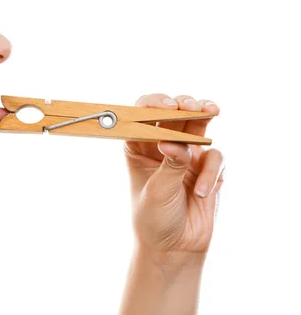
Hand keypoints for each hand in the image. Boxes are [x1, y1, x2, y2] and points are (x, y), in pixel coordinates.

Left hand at [124, 94, 224, 261]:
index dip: (153, 105)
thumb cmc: (153, 219)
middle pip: (173, 115)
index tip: (165, 105)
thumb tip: (177, 142)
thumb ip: (171, 165)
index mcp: (138, 148)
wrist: (174, 249)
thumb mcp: (158, 191)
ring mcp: (186, 155)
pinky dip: (211, 171)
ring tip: (210, 110)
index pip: (142, 117)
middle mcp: (162, 147)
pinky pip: (215, 157)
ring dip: (204, 116)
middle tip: (191, 105)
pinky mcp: (207, 168)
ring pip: (197, 125)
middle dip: (184, 106)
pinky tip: (201, 192)